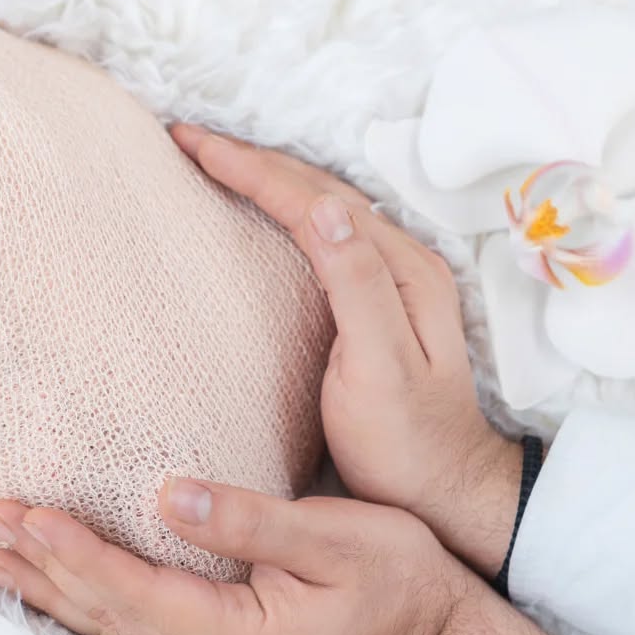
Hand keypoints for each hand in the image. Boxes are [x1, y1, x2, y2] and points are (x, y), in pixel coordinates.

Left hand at [0, 482, 572, 634]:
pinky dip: (86, 601)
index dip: (78, 553)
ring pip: (113, 625)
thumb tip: (168, 495)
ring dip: (52, 587)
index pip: (137, 592)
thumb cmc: (397, 580)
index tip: (29, 515)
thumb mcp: (336, 541)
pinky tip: (57, 584)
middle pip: (109, 612)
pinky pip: (133, 628)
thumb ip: (250, 521)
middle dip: (44, 567)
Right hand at [168, 124, 522, 577]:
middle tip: (186, 139)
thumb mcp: (383, 369)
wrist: (447, 495)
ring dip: (265, 177)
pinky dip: (280, 209)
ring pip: (318, 206)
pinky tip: (256, 213)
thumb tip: (329, 208)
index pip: (312, 199)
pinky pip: (320, 234)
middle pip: (315, 190)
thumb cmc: (406, 444)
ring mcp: (390, 280)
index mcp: (400, 270)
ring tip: (212, 160)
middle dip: (250, 158)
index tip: (192, 145)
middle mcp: (399, 262)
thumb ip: (359, 287)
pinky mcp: (374, 302)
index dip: (250, 168)